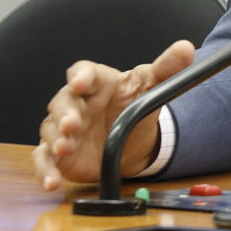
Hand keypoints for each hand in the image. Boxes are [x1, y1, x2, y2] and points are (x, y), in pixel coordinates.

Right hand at [32, 39, 194, 191]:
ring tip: (65, 148)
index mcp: (97, 82)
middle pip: (62, 103)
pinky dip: (45, 171)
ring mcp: (64, 130)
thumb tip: (186, 48)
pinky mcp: (58, 155)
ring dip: (56, 140)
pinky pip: (44, 161)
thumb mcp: (152, 86)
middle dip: (65, 113)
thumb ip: (166, 68)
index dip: (80, 77)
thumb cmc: (135, 105)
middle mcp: (76, 104)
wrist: (133, 140)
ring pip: (51, 130)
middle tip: (73, 124)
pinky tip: (51, 182)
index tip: (81, 83)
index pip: (83, 73)